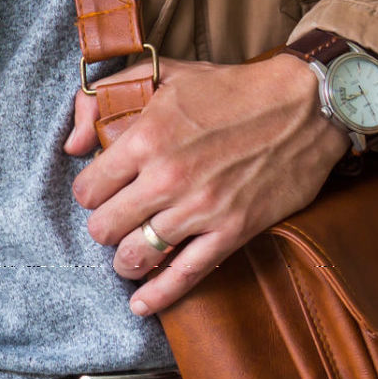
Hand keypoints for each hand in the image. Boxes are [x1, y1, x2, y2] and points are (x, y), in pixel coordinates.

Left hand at [65, 54, 347, 316]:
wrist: (305, 106)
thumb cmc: (230, 89)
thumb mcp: (162, 74)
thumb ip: (103, 98)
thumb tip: (72, 145)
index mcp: (146, 138)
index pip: (88, 190)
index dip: (90, 193)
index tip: (102, 191)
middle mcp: (168, 178)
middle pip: (105, 228)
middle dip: (105, 227)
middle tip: (117, 221)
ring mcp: (201, 208)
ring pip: (137, 255)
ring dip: (126, 260)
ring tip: (129, 255)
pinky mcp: (233, 230)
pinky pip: (185, 273)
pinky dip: (159, 294)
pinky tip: (142, 304)